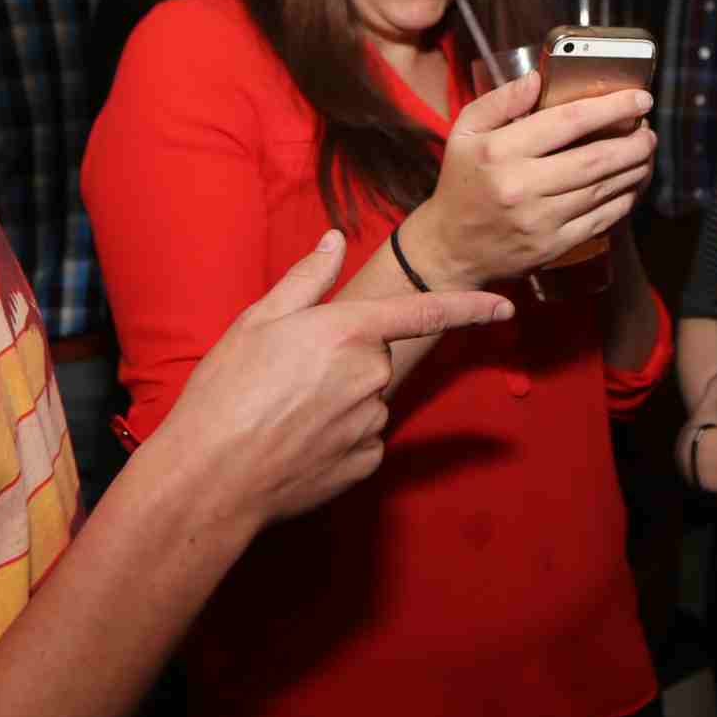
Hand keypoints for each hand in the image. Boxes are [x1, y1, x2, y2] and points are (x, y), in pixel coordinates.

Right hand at [161, 231, 513, 524]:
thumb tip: (333, 240)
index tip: (505, 307)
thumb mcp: (257, 321)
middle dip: (344, 361)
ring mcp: (371, 422)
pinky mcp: (366, 463)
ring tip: (283, 414)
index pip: (426, 312)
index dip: (472, 308)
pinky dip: (338, 438)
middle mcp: (370, 375)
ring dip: (338, 401)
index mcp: (348, 331)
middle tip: (288, 378)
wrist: (211, 476)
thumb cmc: (225, 393)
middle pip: (376, 357)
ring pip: (367, 399)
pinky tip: (297, 443)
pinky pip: (363, 439)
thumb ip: (306, 279)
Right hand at [401, 70, 655, 286]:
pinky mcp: (553, 246)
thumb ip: (499, 101)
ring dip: (634, 168)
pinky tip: (632, 183)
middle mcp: (521, 186)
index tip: (639, 97)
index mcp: (500, 151)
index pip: (568, 121)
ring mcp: (539, 220)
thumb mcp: (465, 132)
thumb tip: (538, 79)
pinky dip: (624, 198)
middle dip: (633, 141)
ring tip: (646, 151)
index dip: (611, 107)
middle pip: (594, 159)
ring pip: (603, 189)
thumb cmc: (463, 181)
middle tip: (649, 129)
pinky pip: (601, 219)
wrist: (452, 248)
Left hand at [677, 366, 716, 488]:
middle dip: (705, 455)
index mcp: (683, 439)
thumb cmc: (709, 430)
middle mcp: (682, 458)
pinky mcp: (700, 489)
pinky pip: (709, 485)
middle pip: (694, 456)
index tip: (715, 435)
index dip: (704, 435)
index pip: (692, 436)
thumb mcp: (713, 403)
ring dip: (710, 472)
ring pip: (700, 472)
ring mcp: (689, 475)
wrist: (709, 460)